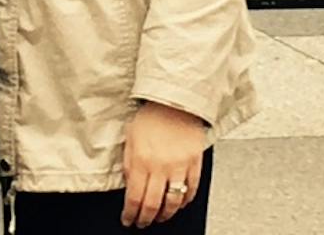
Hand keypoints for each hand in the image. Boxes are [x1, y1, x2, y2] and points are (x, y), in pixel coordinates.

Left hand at [120, 101, 205, 227]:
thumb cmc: (152, 115)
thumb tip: (128, 187)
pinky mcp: (195, 162)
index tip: (128, 219)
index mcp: (141, 159)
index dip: (130, 214)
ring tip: (160, 217)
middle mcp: (160, 165)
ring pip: (173, 202)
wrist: (176, 100)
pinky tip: (179, 203)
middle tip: (142, 223)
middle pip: (152, 205)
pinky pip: (191, 190)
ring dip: (165, 214)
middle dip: (145, 219)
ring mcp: (180, 165)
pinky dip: (185, 201)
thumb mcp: (131, 138)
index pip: (134, 198)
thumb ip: (129, 164)